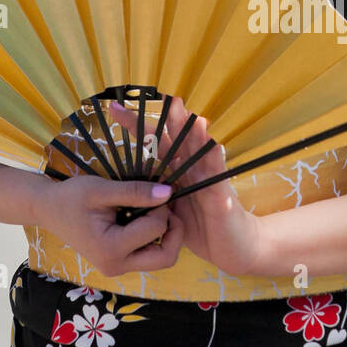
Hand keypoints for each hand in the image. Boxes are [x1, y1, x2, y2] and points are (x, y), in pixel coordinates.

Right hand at [35, 171, 184, 275]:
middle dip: (175, 231)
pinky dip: (156, 237)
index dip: (162, 206)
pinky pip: (149, 255)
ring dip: (167, 235)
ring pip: (161, 259)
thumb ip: (136, 192)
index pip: (155, 229)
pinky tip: (147, 216)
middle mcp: (117, 266)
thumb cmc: (71, 197)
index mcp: (110, 249)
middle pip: (166, 257)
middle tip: (169, 207)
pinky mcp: (120, 263)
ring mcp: (119, 267)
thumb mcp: (102, 189)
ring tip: (157, 209)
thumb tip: (168, 192)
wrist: (48, 210)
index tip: (156, 189)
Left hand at [111, 95, 264, 276]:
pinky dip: (216, 165)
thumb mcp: (171, 208)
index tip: (114, 110)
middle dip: (174, 119)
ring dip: (200, 137)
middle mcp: (194, 170)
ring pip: (203, 154)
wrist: (232, 246)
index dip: (136, 126)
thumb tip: (125, 182)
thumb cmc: (201, 226)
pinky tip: (215, 150)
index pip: (156, 143)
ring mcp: (209, 182)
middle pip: (181, 139)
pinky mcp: (221, 200)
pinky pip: (218, 181)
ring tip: (196, 121)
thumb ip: (154, 192)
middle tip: (168, 99)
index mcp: (178, 170)